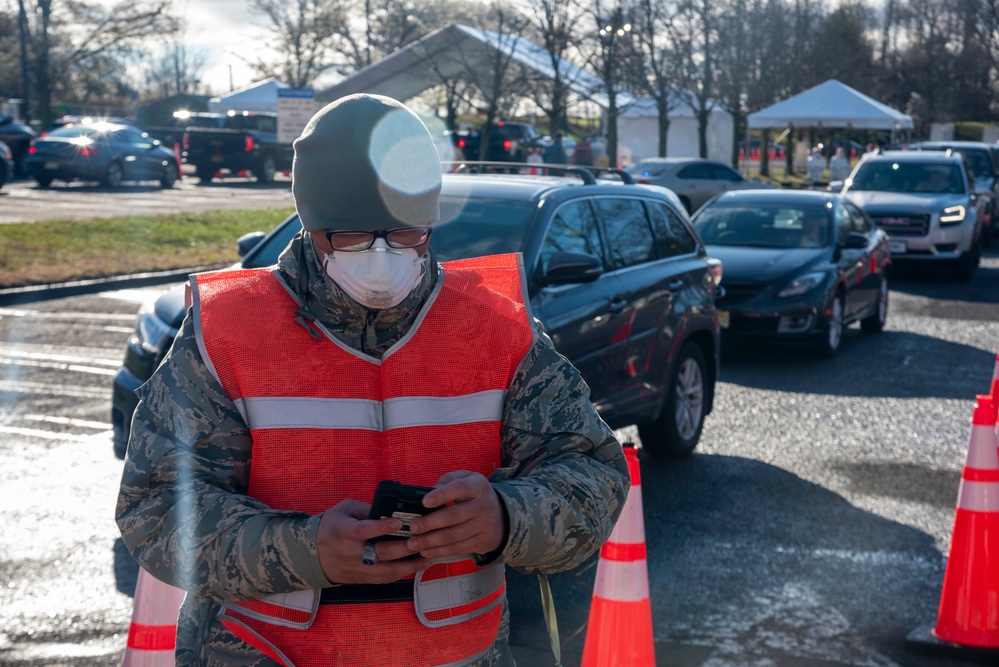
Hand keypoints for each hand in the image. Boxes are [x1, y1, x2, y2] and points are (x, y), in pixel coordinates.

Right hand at [316, 499, 430, 583]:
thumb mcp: (343, 510)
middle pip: (381, 553)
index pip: (365, 531)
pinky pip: (386, 579)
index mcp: (345, 532)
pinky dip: (403, 573)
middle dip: (405, 548)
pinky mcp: (363, 579)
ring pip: (387, 571)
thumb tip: (388, 509)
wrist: (311, 556)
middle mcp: (352, 553)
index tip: (398, 522)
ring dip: (410, 565)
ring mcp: (358, 569)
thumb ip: (365, 508)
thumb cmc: (330, 528)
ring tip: (428, 557)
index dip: (382, 527)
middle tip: (423, 540)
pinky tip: (417, 566)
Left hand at [406, 471, 506, 558]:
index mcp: (478, 486)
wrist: (503, 516)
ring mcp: (485, 526)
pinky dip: (439, 551)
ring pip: (453, 536)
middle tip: (413, 527)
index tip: (425, 501)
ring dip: (430, 541)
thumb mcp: (466, 479)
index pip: (460, 488)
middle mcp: (484, 505)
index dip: (442, 495)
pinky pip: (457, 549)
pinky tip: (426, 551)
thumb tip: (429, 491)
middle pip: (453, 516)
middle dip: (430, 523)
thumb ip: (448, 481)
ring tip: (413, 543)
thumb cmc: (475, 495)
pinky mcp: (483, 542)